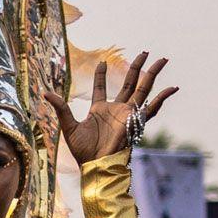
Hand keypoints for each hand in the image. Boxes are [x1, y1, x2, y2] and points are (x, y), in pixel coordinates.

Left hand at [44, 51, 177, 164]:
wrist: (96, 165)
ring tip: (162, 59)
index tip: (102, 61)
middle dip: (137, 66)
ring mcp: (127, 114)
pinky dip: (162, 98)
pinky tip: (172, 88)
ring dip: (152, 74)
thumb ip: (61, 108)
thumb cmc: (83, 151)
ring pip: (143, 89)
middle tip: (145, 52)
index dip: (101, 74)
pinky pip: (151, 108)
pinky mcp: (135, 121)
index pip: (101, 87)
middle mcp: (116, 109)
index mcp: (99, 109)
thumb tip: (45, 93)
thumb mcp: (68, 126)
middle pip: (130, 82)